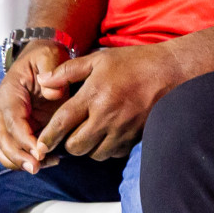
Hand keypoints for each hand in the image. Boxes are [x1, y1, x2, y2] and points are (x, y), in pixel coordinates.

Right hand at [0, 39, 71, 173]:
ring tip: (45, 165)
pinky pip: (13, 149)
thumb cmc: (45, 56)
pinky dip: (24, 158)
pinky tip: (47, 160)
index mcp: (9, 94)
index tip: (39, 151)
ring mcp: (9, 121)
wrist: (40, 57)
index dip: (23, 139)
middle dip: (19, 156)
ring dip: (20, 161)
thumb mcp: (49, 56)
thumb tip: (54, 94)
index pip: (12, 121)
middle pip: (3, 140)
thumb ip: (51, 71)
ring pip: (4, 148)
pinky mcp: (19, 127)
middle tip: (38, 168)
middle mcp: (4, 110)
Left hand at [31, 43, 187, 161]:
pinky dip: (108, 148)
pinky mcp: (136, 137)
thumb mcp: (100, 59)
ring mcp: (123, 128)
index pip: (62, 123)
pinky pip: (114, 153)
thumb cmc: (135, 62)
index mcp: (94, 94)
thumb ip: (69, 70)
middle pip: (76, 145)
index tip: (41, 144)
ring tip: (92, 133)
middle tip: (71, 134)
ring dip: (89, 147)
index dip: (48, 137)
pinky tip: (110, 135)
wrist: (172, 70)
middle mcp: (106, 115)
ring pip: (94, 154)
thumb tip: (43, 80)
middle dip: (69, 143)